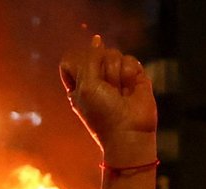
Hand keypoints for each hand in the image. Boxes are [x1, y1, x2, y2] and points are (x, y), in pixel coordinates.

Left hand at [60, 32, 156, 162]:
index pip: (72, 61)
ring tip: (120, 94)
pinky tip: (131, 91)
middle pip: (95, 53)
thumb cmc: (103, 114)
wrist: (129, 132)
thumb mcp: (86, 85)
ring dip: (116, 75)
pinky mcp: (133, 76)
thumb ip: (89, 59)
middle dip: (101, 72)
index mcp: (78, 85)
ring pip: (113, 54)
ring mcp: (115, 76)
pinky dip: (130, 75)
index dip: (78, 65)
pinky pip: (130, 60)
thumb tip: (97, 40)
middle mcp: (96, 79)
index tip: (86, 81)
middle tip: (107, 92)